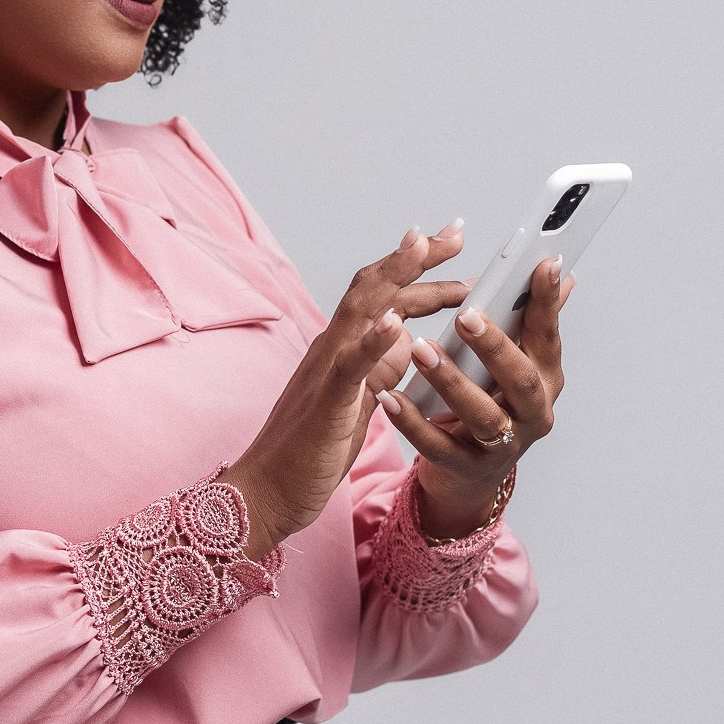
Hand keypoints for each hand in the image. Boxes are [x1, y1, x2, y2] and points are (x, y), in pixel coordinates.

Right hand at [226, 223, 468, 557]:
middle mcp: (331, 348)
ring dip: (395, 276)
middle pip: (374, 287)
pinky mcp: (326, 402)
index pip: (382, 293)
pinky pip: (348, 366)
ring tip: (425, 248)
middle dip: (417, 257)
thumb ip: (376, 367)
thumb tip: (403, 341)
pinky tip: (396, 321)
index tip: (449, 243)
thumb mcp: (356, 400)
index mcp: (342, 348)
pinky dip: (372, 340)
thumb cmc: (309, 451)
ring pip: (360, 311)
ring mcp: (326, 371)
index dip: (416, 266)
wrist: (268, 491)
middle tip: (456, 232)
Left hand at [377, 257, 574, 537]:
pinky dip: (412, 422)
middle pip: (520, 379)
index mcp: (545, 379)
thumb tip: (563, 275)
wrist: (470, 476)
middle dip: (495, 346)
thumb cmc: (493, 405)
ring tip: (420, 350)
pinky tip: (390, 397)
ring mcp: (501, 445)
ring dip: (451, 380)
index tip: (541, 265)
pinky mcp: (465, 467)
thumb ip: (532, 322)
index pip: (547, 335)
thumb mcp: (517, 365)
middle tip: (467, 316)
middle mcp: (532, 413)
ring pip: (481, 415)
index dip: (546, 302)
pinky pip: (437, 446)